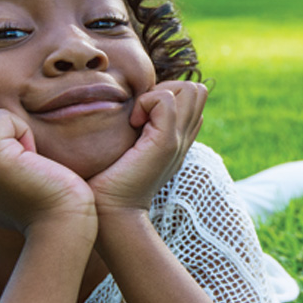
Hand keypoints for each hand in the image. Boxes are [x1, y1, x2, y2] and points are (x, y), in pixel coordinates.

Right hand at [0, 102, 95, 235]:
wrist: (63, 226)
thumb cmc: (52, 207)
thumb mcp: (12, 186)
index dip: (1, 142)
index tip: (21, 174)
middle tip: (23, 160)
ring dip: (10, 128)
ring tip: (27, 162)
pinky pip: (1, 117)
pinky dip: (22, 130)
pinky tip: (32, 160)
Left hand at [88, 81, 206, 213]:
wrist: (109, 213)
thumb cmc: (105, 184)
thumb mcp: (123, 151)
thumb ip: (131, 132)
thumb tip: (121, 113)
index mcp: (177, 140)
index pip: (192, 100)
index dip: (166, 95)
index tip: (139, 115)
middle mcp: (183, 139)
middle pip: (196, 90)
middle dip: (167, 89)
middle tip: (140, 113)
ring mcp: (179, 141)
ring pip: (190, 89)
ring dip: (159, 94)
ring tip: (138, 119)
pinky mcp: (166, 143)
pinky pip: (167, 100)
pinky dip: (147, 102)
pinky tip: (133, 125)